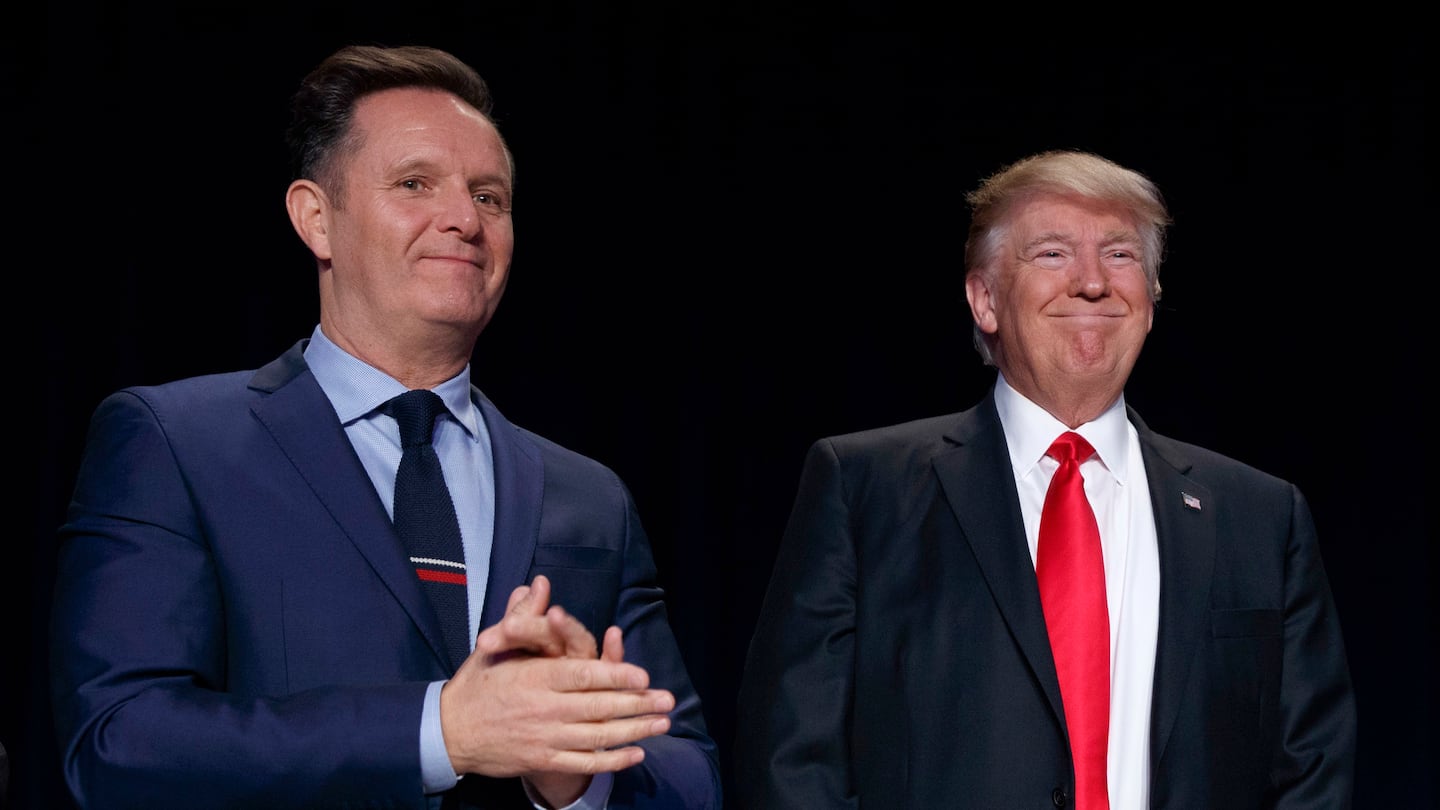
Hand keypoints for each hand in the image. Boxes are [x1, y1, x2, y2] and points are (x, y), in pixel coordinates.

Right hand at [440, 576, 672, 806]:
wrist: (449, 732)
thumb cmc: (476, 683)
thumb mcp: (495, 646)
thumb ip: (523, 616)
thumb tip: (539, 584)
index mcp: (534, 677)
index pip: (582, 676)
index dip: (615, 676)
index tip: (643, 676)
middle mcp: (543, 709)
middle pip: (598, 707)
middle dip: (637, 704)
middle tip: (667, 700)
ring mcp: (544, 737)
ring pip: (596, 737)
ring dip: (634, 731)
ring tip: (662, 724)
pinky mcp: (542, 760)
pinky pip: (583, 762)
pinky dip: (611, 760)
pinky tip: (636, 753)